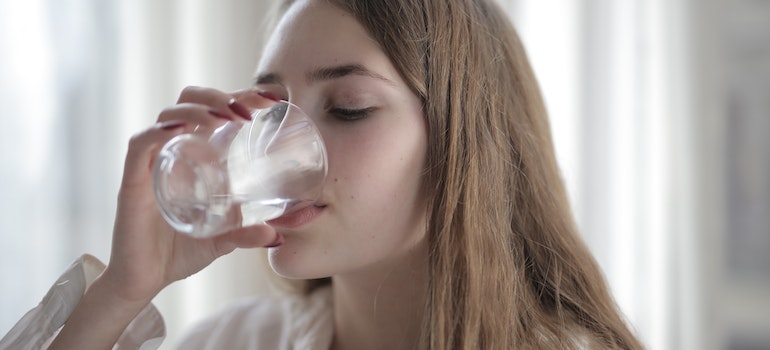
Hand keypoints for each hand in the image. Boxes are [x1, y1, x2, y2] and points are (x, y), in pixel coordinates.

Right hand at [102, 86, 279, 303]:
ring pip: (168, 115)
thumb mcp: (222, 240)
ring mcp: (151, 163)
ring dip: (198, 109)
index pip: (215, 110)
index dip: (241, 96)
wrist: (143, 281)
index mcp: (194, 154)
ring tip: (225, 118)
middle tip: (248, 111)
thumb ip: (246, 234)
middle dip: (219, 96)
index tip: (271, 99)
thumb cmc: (179, 252)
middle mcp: (172, 150)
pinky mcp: (132, 180)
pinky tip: (180, 129)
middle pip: (190, 101)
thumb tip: (277, 236)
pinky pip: (141, 144)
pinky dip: (159, 131)